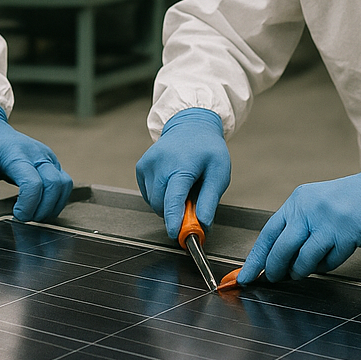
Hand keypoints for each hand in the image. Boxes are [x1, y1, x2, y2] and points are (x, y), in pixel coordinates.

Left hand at [0, 101, 72, 222]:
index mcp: (18, 155)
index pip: (33, 184)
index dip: (27, 206)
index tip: (15, 215)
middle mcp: (37, 154)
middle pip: (54, 185)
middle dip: (42, 208)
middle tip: (24, 216)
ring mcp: (46, 156)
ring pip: (64, 184)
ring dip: (53, 204)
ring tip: (34, 213)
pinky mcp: (50, 161)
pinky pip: (63, 182)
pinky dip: (56, 198)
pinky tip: (41, 205)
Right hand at [135, 108, 229, 237]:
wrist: (190, 125)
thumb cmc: (207, 149)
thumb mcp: (219, 173)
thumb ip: (209, 200)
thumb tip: (203, 224)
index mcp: (182, 165)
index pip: (173, 198)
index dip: (174, 220)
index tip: (176, 234)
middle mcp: (161, 163)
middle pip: (161, 204)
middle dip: (175, 214)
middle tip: (192, 208)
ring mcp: (148, 164)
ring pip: (153, 201)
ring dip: (167, 204)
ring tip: (183, 188)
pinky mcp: (141, 167)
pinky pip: (147, 193)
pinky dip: (159, 196)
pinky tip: (171, 183)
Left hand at [238, 169, 360, 283]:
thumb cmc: (343, 201)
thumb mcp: (312, 204)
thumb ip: (294, 227)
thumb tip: (271, 257)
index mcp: (296, 202)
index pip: (268, 234)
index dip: (255, 258)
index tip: (245, 275)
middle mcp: (309, 210)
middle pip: (282, 249)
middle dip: (276, 269)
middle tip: (274, 278)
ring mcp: (328, 222)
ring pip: (304, 259)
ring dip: (301, 270)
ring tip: (303, 269)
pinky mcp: (346, 235)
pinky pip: (328, 263)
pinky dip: (325, 266)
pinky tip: (328, 258)